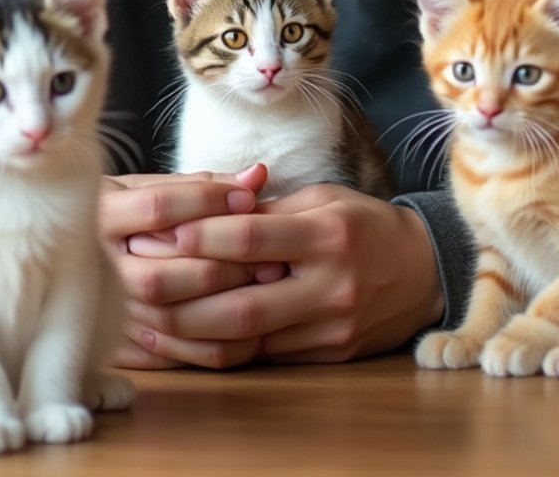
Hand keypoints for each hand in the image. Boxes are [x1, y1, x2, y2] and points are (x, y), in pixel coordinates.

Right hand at [100, 164, 283, 368]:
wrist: (72, 247)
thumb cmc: (126, 212)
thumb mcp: (152, 188)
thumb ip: (204, 184)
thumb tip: (258, 175)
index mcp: (102, 213)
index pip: (157, 208)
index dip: (206, 201)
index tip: (248, 198)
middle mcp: (96, 265)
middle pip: (160, 275)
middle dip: (220, 266)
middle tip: (269, 256)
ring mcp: (103, 310)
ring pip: (164, 318)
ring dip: (220, 305)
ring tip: (262, 287)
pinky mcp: (117, 343)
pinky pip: (166, 355)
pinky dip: (209, 345)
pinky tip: (247, 330)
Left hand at [137, 184, 443, 368]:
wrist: (424, 271)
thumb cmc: (364, 224)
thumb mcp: (323, 200)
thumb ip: (267, 212)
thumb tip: (204, 213)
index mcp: (328, 235)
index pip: (254, 240)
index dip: (205, 237)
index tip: (162, 230)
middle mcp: (329, 286)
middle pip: (242, 304)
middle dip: (182, 298)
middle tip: (133, 284)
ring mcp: (327, 329)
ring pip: (246, 341)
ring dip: (189, 334)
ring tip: (143, 321)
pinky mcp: (324, 357)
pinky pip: (261, 358)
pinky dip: (216, 350)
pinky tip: (181, 341)